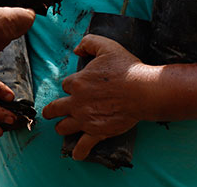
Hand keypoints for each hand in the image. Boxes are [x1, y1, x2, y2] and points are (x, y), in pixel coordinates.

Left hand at [42, 34, 156, 160]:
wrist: (143, 91)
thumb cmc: (127, 69)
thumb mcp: (107, 46)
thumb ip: (88, 42)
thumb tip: (76, 49)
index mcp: (78, 82)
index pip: (66, 85)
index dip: (71, 85)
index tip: (78, 87)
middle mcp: (77, 102)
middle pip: (55, 108)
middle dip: (52, 110)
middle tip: (52, 112)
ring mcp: (86, 118)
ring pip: (63, 127)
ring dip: (62, 128)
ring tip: (62, 128)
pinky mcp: (97, 132)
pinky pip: (83, 145)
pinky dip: (79, 151)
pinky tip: (76, 155)